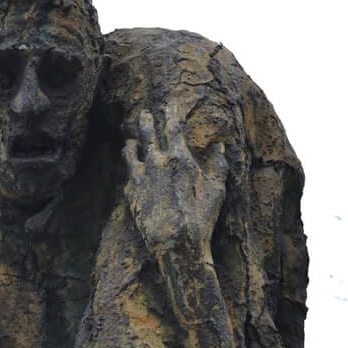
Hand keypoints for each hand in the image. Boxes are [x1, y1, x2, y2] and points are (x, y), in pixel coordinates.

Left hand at [123, 103, 227, 257]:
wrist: (175, 243)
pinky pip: (127, 174)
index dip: (172, 113)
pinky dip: (129, 167)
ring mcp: (141, 178)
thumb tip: (220, 145)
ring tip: (130, 141)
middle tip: (144, 113)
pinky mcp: (131, 194)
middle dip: (146, 121)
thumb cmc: (201, 217)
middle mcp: (157, 163)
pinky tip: (129, 168)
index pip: (173, 127)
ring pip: (131, 153)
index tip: (170, 104)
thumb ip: (218, 164)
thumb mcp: (217, 189)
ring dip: (131, 144)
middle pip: (148, 134)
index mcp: (179, 158)